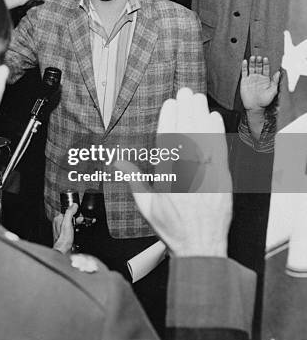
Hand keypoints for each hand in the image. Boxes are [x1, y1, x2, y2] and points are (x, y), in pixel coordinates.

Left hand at [53, 203, 77, 253]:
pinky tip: (77, 231)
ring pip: (72, 222)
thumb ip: (70, 213)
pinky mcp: (66, 234)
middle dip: (77, 219)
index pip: (68, 211)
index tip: (79, 216)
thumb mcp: (67, 223)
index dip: (75, 213)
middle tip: (80, 222)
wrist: (64, 250)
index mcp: (58, 219)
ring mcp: (62, 229)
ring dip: (78, 224)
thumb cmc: (64, 239)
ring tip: (79, 227)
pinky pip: (72, 228)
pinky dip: (76, 229)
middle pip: (71, 217)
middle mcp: (59, 223)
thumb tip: (74, 205)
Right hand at [116, 88, 230, 257]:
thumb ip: (133, 180)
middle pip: (187, 135)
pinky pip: (219, 151)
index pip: (168, 142)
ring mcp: (206, 176)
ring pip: (204, 139)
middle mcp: (187, 174)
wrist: (201, 247)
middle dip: (187, 110)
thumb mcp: (147, 206)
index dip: (170, 119)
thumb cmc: (174, 229)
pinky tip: (215, 118)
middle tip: (186, 92)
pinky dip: (217, 133)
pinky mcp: (222, 179)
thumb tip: (117, 163)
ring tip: (198, 98)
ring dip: (201, 116)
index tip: (170, 104)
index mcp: (167, 178)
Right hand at [240, 56, 279, 110]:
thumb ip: (275, 82)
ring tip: (253, 57)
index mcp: (265, 79)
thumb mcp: (272, 91)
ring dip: (252, 62)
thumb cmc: (264, 101)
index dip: (266, 63)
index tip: (265, 59)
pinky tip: (245, 61)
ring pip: (251, 68)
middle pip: (258, 67)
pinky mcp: (244, 81)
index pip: (266, 69)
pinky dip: (244, 66)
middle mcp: (258, 77)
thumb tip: (278, 73)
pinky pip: (244, 72)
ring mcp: (251, 78)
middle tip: (258, 57)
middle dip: (259, 61)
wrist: (254, 107)